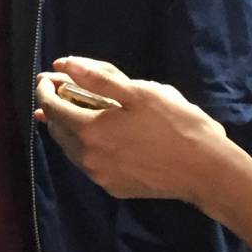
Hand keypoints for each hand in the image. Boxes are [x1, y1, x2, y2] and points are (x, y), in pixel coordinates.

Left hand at [34, 57, 247, 207]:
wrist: (206, 171)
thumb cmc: (176, 125)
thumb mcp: (139, 92)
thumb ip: (97, 78)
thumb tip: (63, 64)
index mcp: (90, 130)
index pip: (50, 106)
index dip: (45, 88)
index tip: (49, 77)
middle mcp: (86, 157)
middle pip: (57, 128)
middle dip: (55, 107)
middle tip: (65, 89)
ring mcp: (98, 175)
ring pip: (70, 147)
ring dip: (69, 127)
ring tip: (81, 109)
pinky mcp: (112, 187)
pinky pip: (88, 162)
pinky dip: (86, 145)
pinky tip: (102, 135)